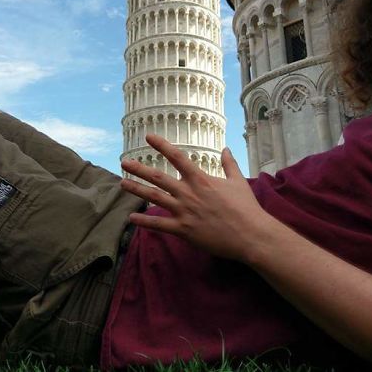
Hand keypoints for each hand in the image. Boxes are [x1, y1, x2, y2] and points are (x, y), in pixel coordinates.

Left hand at [121, 134, 269, 263]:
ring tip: (122, 183)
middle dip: (139, 169)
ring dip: (137, 190)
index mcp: (201, 179)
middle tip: (124, 162)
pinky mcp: (184, 230)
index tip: (148, 137)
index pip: (177, 157)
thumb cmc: (246, 208)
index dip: (162, 145)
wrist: (250, 235)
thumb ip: (229, 164)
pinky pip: (159, 225)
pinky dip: (144, 221)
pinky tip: (131, 218)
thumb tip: (226, 149)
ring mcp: (184, 212)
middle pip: (159, 178)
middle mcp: (189, 193)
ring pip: (155, 198)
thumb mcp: (238, 181)